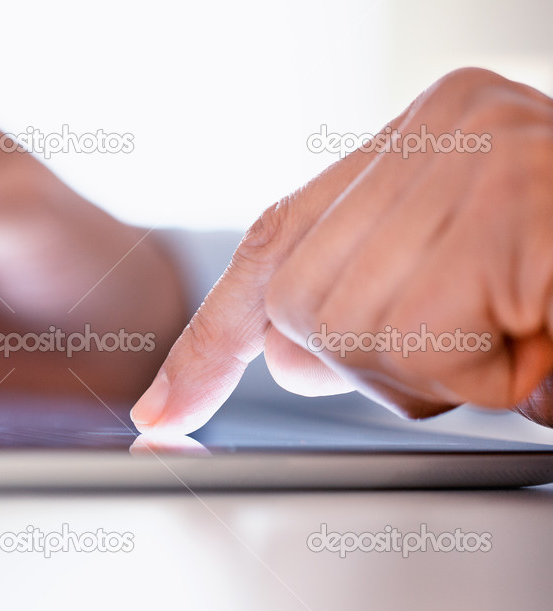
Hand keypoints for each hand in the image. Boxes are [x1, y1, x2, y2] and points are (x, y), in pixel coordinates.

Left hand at [131, 68, 552, 433]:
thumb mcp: (467, 276)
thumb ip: (371, 295)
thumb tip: (284, 356)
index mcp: (426, 133)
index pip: (272, 241)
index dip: (211, 340)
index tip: (166, 407)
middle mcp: (436, 133)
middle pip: (305, 301)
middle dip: (370, 356)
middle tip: (479, 329)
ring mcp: (465, 165)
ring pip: (354, 332)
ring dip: (437, 366)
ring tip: (524, 324)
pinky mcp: (498, 213)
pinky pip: (420, 347)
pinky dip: (477, 370)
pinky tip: (536, 328)